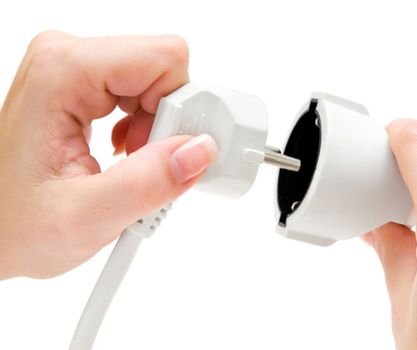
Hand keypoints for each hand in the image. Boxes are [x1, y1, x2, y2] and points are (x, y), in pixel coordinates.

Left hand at [0, 32, 217, 278]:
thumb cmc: (11, 224)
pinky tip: (128, 155)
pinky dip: (147, 127)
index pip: (163, 58)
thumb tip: (200, 150)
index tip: (167, 152)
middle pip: (162, 66)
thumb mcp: (84, 218)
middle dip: (170, 121)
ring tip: (133, 165)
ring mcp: (74, 68)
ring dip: (159, 128)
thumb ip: (147, 184)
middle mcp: (66, 57)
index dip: (179, 108)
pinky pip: (141, 90)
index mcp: (62, 73)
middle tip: (147, 165)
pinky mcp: (82, 83)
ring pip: (156, 79)